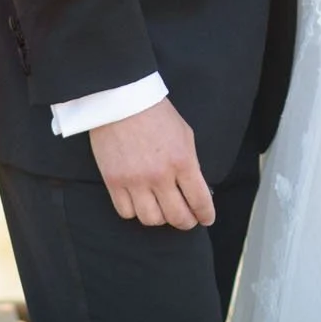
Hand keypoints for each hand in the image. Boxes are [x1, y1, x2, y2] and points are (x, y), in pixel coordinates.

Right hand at [88, 98, 215, 229]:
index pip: (200, 201)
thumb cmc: (156, 114)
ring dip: (160, 218)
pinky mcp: (113, 182)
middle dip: (186, 222)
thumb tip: (195, 189)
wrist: (122, 99)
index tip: (206, 218)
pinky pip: (126, 212)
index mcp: (183, 161)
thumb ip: (190, 164)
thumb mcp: (185, 135)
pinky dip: (135, 211)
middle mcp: (160, 176)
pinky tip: (140, 203)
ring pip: (151, 220)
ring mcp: (135, 181)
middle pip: (177, 217)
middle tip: (187, 219)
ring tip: (162, 210)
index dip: (206, 215)